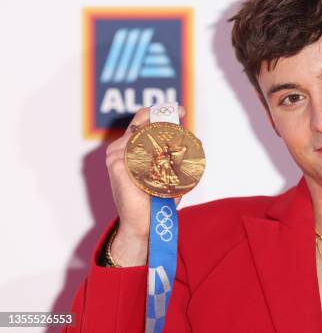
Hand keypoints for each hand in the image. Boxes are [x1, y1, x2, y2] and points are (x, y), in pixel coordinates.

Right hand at [104, 105, 185, 265]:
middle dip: (164, 120)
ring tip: (175, 152)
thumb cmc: (155, 198)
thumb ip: (172, 156)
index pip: (142, 120)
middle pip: (143, 123)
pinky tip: (162, 164)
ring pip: (143, 136)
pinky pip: (139, 152)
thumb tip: (193, 140)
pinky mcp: (117, 166)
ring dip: (162, 140)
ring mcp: (116, 156)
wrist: (143, 223)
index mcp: (128, 147)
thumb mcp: (166, 173)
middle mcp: (119, 149)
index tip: (180, 110)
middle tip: (181, 119)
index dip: (159, 111)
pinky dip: (155, 155)